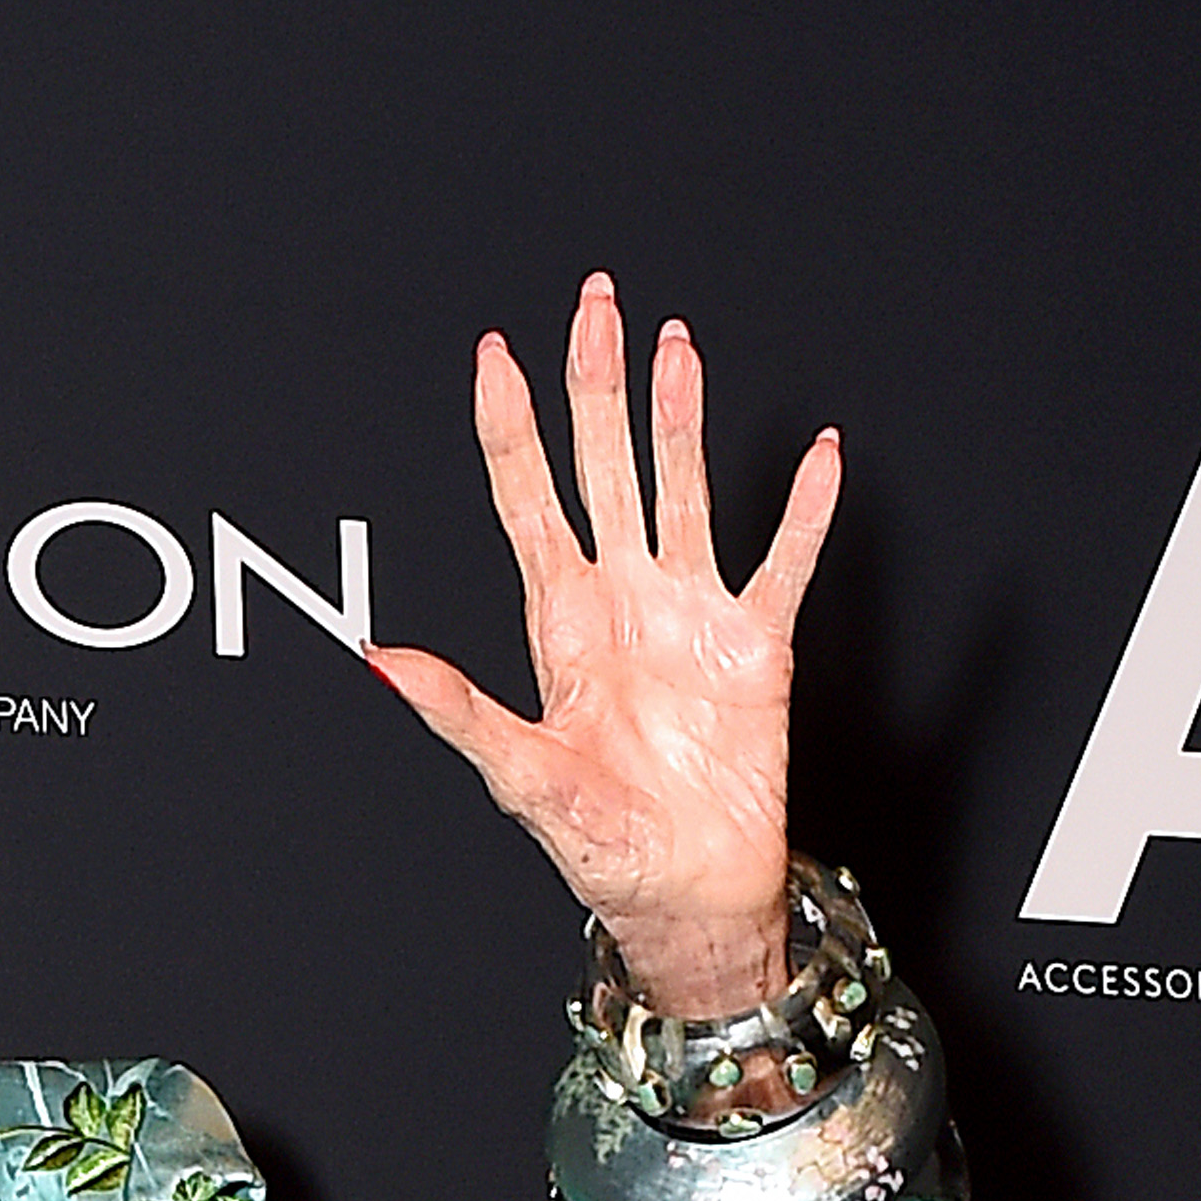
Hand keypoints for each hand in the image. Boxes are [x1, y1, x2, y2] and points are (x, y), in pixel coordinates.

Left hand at [366, 277, 836, 1023]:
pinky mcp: (755, 644)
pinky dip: (803, 512)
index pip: (528, 501)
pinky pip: (783, 562)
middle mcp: (623, 601)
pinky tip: (817, 457)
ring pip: (682, 487)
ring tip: (674, 346)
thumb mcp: (521, 780)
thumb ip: (456, 712)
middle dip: (597, 383)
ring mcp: (688, 614)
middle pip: (605, 466)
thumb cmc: (603, 847)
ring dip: (680, 417)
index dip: (510, 427)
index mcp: (561, 626)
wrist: (684, 897)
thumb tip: (382, 662)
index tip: (493, 356)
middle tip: (595, 302)